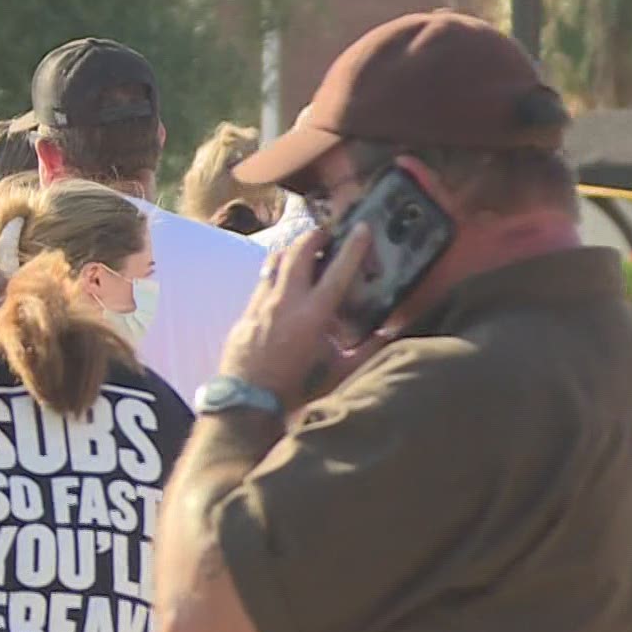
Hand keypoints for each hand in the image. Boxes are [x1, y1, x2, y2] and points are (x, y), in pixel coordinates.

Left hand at [219, 224, 374, 411]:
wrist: (247, 403)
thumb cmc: (295, 391)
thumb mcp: (338, 373)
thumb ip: (365, 351)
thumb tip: (387, 335)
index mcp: (312, 316)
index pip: (337, 271)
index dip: (352, 247)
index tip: (361, 228)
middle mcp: (285, 303)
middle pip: (298, 253)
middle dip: (314, 237)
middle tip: (326, 233)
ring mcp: (260, 305)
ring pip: (274, 262)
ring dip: (291, 252)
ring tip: (302, 252)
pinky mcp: (245, 314)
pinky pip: (261, 283)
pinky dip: (275, 276)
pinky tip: (282, 286)